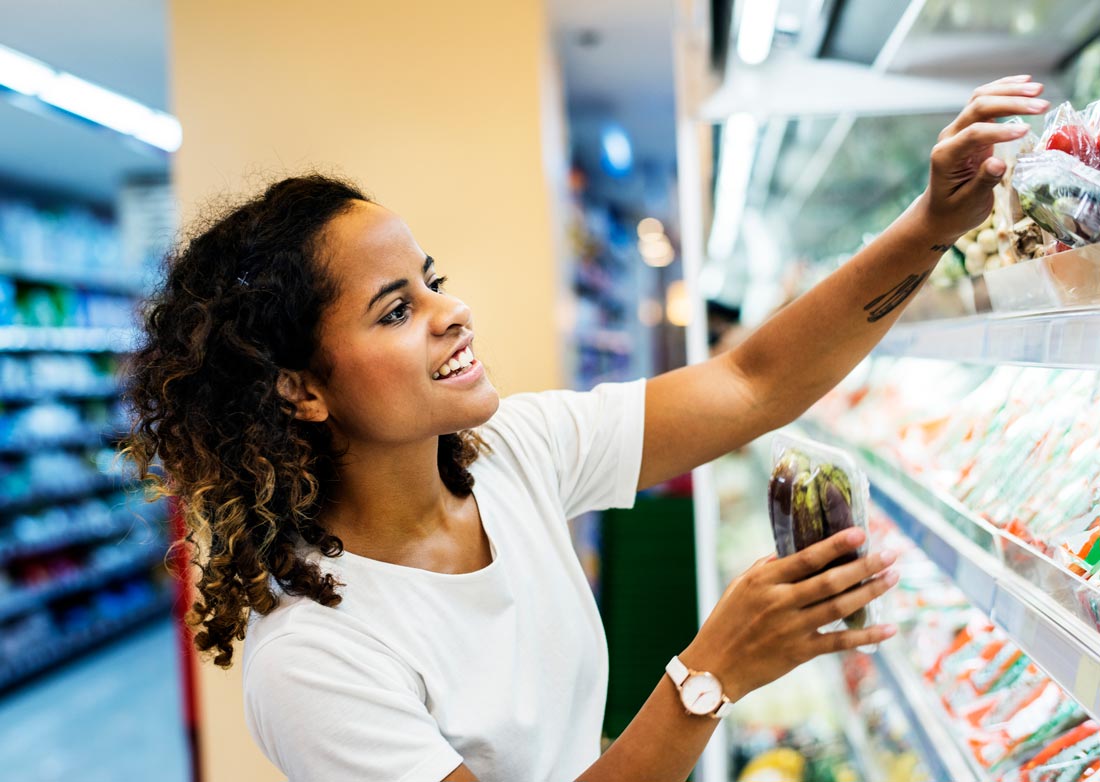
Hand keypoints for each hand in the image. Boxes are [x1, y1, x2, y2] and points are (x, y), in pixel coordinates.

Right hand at [681, 529, 897, 701]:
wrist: (715, 667)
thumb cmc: (726, 621)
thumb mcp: (739, 586)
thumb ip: (767, 568)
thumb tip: (793, 552)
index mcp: (764, 580)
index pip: (807, 557)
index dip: (836, 545)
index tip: (861, 533)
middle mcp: (780, 601)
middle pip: (831, 581)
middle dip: (865, 565)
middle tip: (892, 555)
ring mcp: (792, 628)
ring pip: (840, 607)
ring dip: (870, 592)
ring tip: (892, 578)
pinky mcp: (800, 652)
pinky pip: (840, 642)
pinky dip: (866, 636)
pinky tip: (888, 628)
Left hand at [917, 75, 1048, 243]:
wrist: (940, 212)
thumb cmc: (955, 212)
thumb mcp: (969, 204)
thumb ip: (983, 182)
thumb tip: (999, 164)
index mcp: (945, 156)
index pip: (973, 134)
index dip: (1000, 131)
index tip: (1027, 131)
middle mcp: (949, 138)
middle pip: (977, 107)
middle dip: (1010, 103)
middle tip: (1042, 106)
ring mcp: (958, 131)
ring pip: (981, 98)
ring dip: (1010, 91)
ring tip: (1039, 89)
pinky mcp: (970, 128)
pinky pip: (984, 102)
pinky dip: (1004, 90)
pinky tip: (1024, 82)